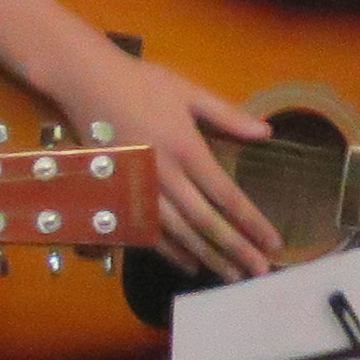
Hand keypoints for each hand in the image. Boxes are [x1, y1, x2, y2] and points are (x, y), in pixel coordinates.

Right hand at [40, 48, 281, 278]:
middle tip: (260, 272)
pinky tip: (191, 265)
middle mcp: (165, 176)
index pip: (226, 195)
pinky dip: (171, 252)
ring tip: (231, 276)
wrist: (86, 84)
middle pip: (205, 222)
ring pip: (178, 233)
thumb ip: (227, 116)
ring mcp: (140, 189)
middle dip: (236, 249)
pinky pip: (148, 231)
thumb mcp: (188, 92)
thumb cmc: (141, 83)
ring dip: (207, 257)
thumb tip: (266, 132)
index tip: (273, 241)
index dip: (251, 221)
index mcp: (186, 149)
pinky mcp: (121, 195)